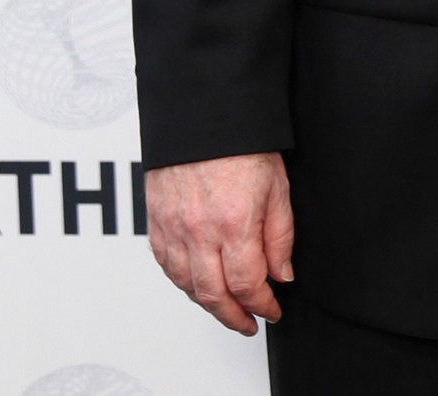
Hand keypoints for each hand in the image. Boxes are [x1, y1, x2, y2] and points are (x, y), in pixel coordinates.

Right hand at [145, 152, 294, 334]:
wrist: (205, 114)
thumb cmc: (244, 143)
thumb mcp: (278, 187)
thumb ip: (280, 235)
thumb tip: (282, 274)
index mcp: (234, 223)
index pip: (247, 284)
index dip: (262, 305)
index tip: (272, 310)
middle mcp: (199, 232)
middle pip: (213, 295)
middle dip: (234, 317)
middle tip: (249, 323)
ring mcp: (173, 229)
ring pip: (187, 285)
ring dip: (208, 305)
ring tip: (227, 310)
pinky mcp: (156, 222)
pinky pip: (166, 266)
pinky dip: (183, 283)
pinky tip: (198, 285)